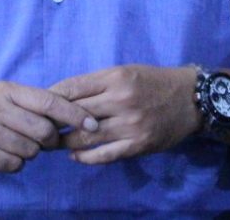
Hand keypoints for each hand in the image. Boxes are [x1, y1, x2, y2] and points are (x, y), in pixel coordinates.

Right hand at [0, 81, 97, 174]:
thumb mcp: (2, 97)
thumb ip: (32, 104)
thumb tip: (71, 116)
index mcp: (6, 90)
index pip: (49, 101)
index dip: (74, 113)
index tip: (92, 123)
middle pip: (44, 130)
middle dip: (48, 140)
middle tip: (40, 140)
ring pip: (30, 150)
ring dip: (29, 152)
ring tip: (12, 143)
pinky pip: (14, 164)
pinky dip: (13, 163)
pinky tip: (0, 154)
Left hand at [49, 64, 200, 164]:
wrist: (191, 99)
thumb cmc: (153, 81)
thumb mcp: (124, 71)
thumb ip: (95, 83)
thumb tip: (61, 96)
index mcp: (115, 77)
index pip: (72, 88)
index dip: (50, 98)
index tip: (38, 105)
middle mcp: (121, 100)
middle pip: (75, 113)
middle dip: (53, 121)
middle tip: (39, 127)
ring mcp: (130, 124)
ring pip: (86, 137)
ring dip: (65, 142)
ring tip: (53, 143)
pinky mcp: (138, 145)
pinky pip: (105, 155)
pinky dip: (86, 158)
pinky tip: (75, 156)